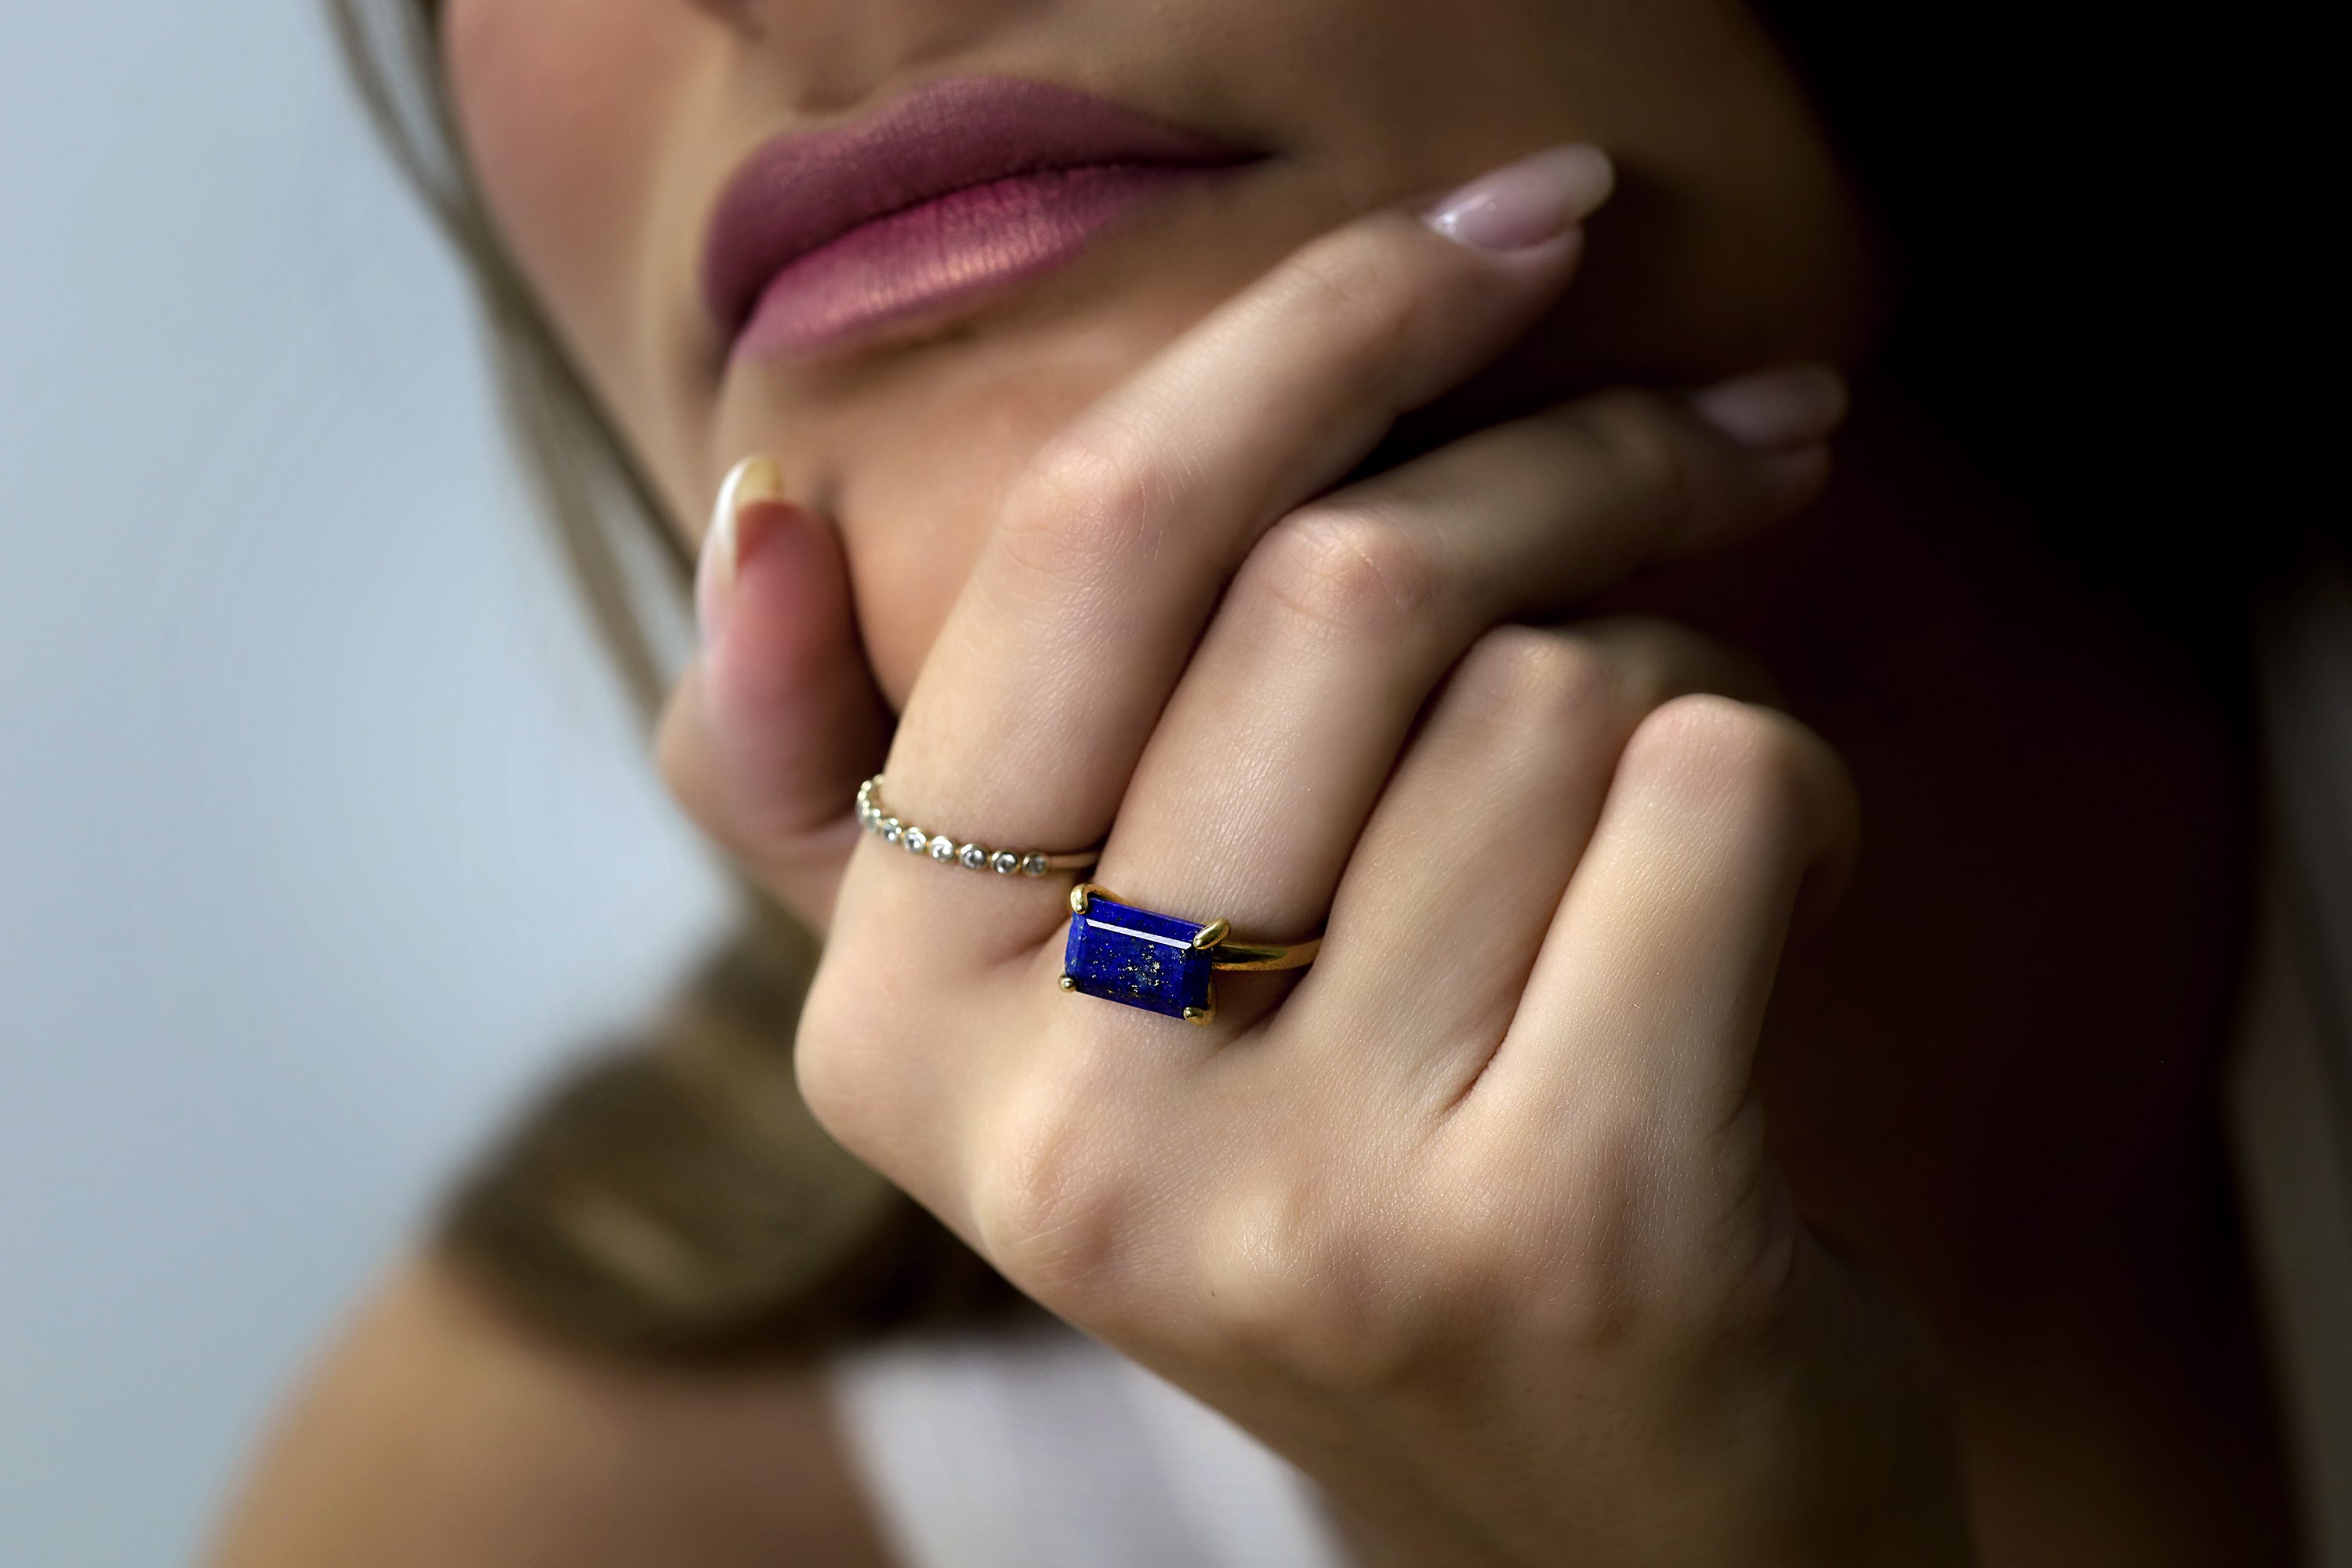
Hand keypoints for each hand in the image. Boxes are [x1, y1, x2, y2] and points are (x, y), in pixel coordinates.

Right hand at [664, 148, 1972, 1564]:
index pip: (1077, 550)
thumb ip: (842, 799)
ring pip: (1555, 696)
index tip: (1497, 224)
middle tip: (1720, 437)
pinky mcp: (1571, 1234)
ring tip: (1665, 811)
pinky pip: (1717, 793)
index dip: (1306, 326)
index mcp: (898, 1033)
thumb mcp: (1050, 1026)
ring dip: (1672, 683)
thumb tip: (754, 514)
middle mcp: (1063, 1134)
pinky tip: (1753, 910)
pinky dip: (1790, 785)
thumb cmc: (1345, 1203)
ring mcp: (1308, 1203)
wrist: (1610, 1532)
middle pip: (1342, 586)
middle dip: (1573, 456)